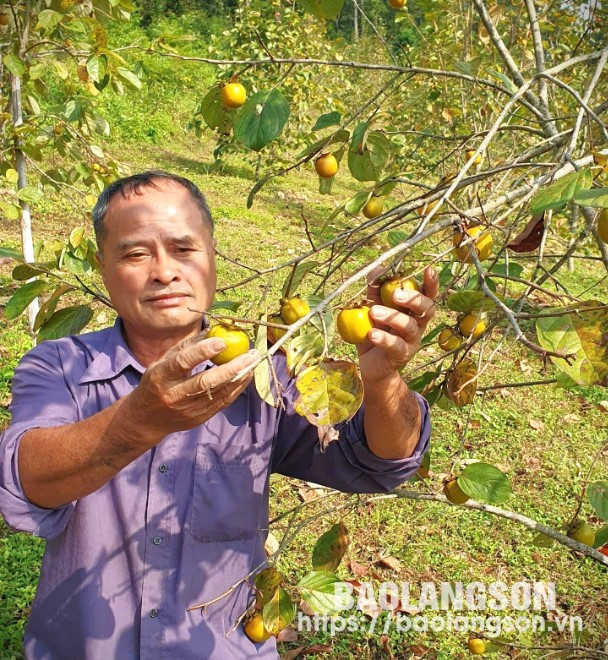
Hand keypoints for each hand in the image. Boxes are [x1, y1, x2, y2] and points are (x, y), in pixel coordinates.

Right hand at [125, 332, 256, 443]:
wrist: (146, 420)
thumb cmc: (156, 383)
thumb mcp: (162, 362)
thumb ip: (185, 347)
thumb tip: (211, 331)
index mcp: (161, 377)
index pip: (182, 363)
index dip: (202, 352)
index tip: (222, 341)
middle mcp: (174, 395)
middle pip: (205, 382)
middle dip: (231, 367)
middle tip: (250, 354)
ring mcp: (187, 410)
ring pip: (219, 393)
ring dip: (240, 376)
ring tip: (253, 361)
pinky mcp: (198, 419)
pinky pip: (222, 402)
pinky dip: (236, 388)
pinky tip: (246, 375)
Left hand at [357, 266, 438, 382]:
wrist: (371, 365)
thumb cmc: (375, 331)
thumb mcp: (372, 308)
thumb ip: (376, 290)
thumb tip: (377, 268)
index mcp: (413, 310)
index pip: (427, 295)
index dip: (431, 284)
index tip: (429, 270)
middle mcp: (417, 324)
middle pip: (426, 309)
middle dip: (414, 299)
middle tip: (396, 294)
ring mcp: (411, 341)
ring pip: (410, 326)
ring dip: (393, 317)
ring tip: (374, 311)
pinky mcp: (401, 356)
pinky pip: (396, 345)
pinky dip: (384, 338)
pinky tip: (372, 333)